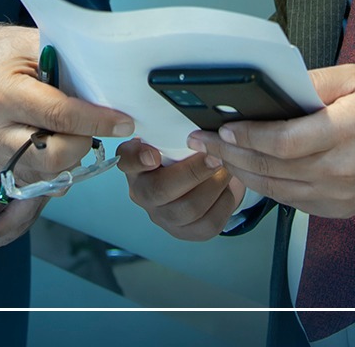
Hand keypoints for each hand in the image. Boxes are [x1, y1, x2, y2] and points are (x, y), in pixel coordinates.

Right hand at [0, 24, 131, 183]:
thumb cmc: (9, 54)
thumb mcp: (37, 46)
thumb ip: (69, 69)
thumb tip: (109, 94)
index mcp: (3, 94)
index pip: (59, 116)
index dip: (96, 121)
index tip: (123, 122)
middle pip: (53, 157)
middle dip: (83, 143)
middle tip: (94, 123)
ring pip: (50, 175)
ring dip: (73, 157)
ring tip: (74, 129)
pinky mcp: (2, 168)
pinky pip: (41, 182)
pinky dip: (60, 168)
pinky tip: (61, 143)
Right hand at [116, 137, 244, 241]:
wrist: (194, 180)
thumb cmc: (180, 154)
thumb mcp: (170, 137)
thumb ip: (171, 129)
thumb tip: (191, 121)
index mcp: (135, 166)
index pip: (127, 162)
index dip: (138, 159)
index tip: (154, 155)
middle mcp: (144, 194)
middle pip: (161, 190)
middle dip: (193, 172)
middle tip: (215, 156)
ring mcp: (164, 217)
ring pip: (189, 209)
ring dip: (213, 186)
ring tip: (226, 168)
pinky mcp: (187, 232)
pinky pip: (209, 222)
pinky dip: (224, 202)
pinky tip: (227, 186)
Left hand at [190, 64, 354, 217]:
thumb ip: (315, 83)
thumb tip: (276, 87)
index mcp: (344, 134)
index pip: (283, 142)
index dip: (248, 136)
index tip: (222, 126)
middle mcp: (338, 170)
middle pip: (271, 167)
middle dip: (229, 153)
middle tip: (201, 140)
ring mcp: (337, 195)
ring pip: (275, 189)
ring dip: (240, 172)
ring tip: (215, 155)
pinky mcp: (336, 209)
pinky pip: (290, 201)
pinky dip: (264, 187)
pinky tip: (247, 170)